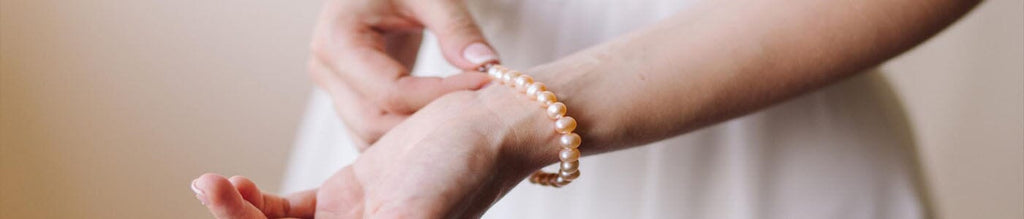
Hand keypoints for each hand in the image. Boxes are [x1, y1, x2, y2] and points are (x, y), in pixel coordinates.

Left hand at [193, 86, 559, 217]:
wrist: (490, 124)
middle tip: (213, 193)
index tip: (236, 218)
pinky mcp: (348, 196)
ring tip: (212, 184)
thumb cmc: (469, 168)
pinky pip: (289, 211)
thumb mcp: (417, 215)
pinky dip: (257, 202)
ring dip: (240, 213)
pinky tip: (235, 184)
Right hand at [309, 0, 498, 149]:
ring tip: (460, 117)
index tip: (484, 84)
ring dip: (416, 137)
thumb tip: (485, 63)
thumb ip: (456, 27)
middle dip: (426, 126)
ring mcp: (335, 88)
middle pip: (375, 124)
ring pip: (371, 136)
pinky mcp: (349, 97)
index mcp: (338, 40)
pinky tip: (441, 119)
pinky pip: (375, 130)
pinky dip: (407, 134)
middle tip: (475, 110)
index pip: (391, 92)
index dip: (440, 96)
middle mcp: (327, 71)